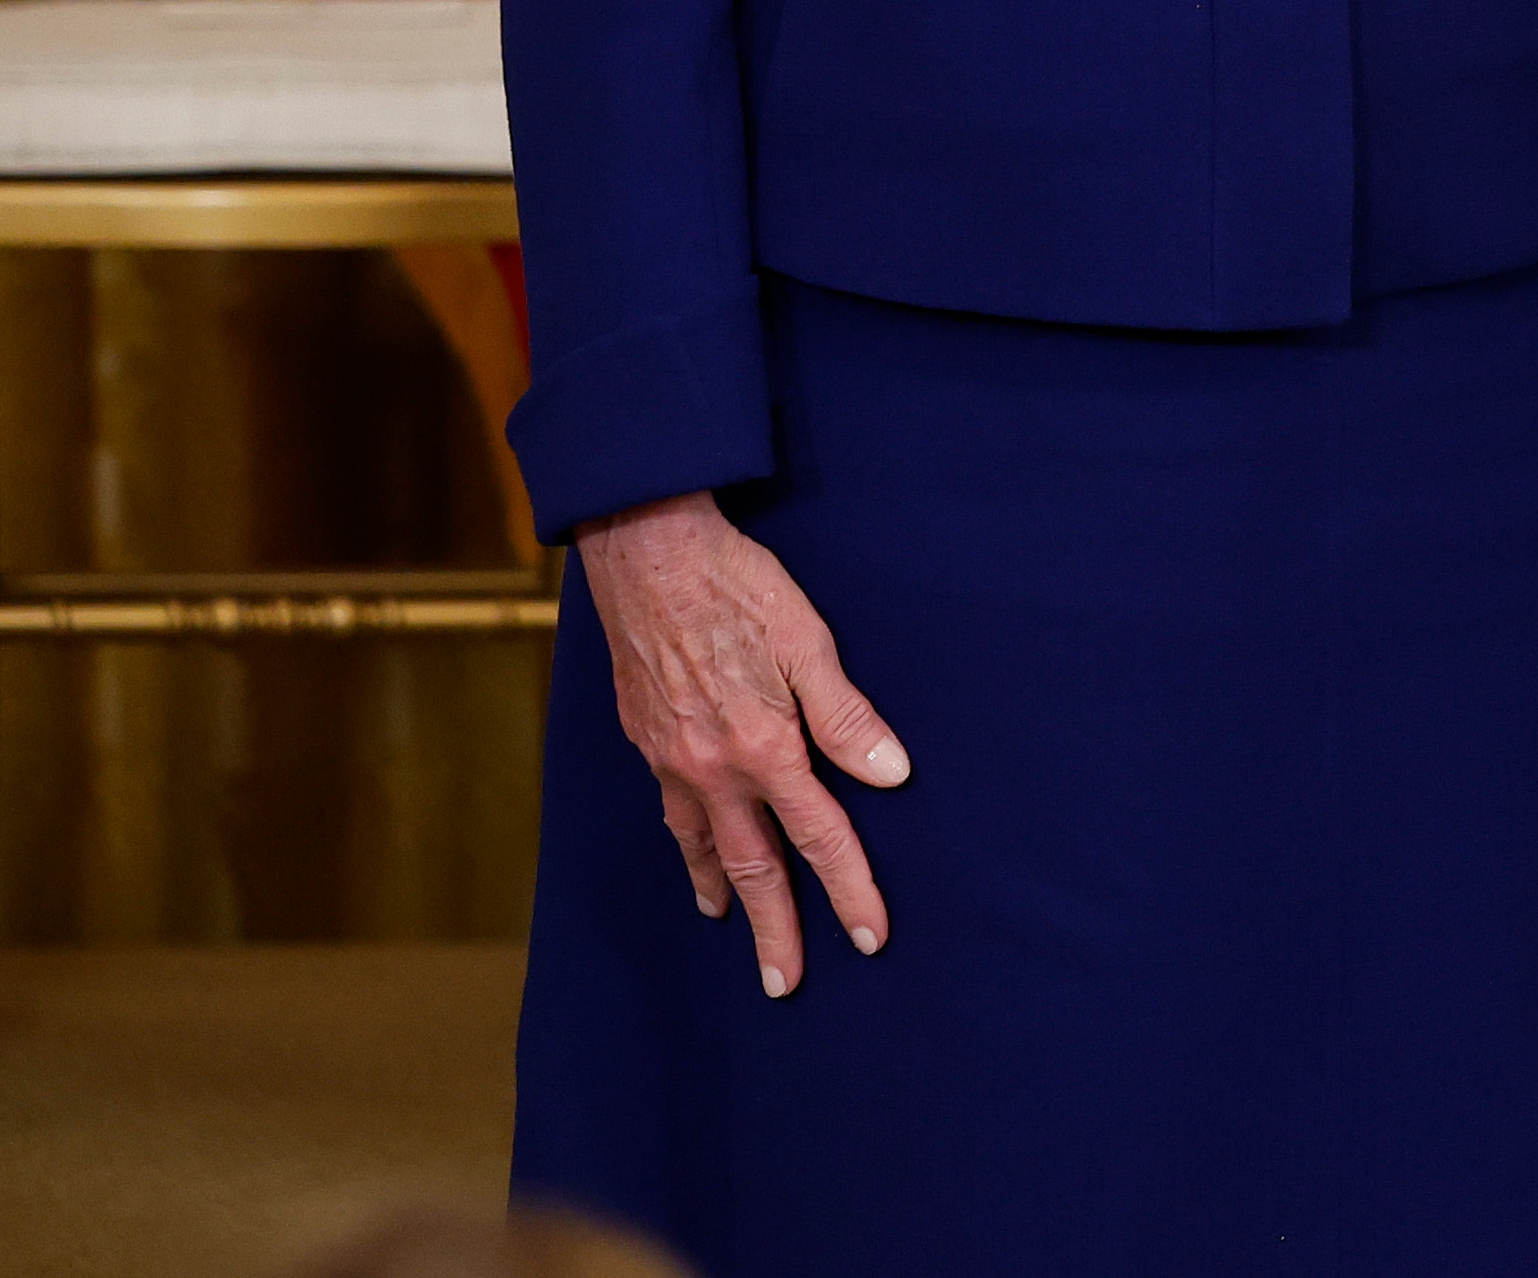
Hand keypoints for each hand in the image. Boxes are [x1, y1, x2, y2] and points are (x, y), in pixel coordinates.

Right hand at [572, 491, 907, 999]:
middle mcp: (711, 767)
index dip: (848, 888)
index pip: (819, 836)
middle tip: (786, 984)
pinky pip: (672, 812)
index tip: (869, 936)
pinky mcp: (647, 739)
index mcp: (762, 747)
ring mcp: (671, 758)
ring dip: (724, 892)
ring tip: (735, 926)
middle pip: (753, 865)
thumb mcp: (809, 641)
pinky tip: (695, 855)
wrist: (646, 552)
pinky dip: (688, 847)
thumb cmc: (737, 586)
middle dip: (775, 927)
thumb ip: (846, 716)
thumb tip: (891, 776)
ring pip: (703, 846)